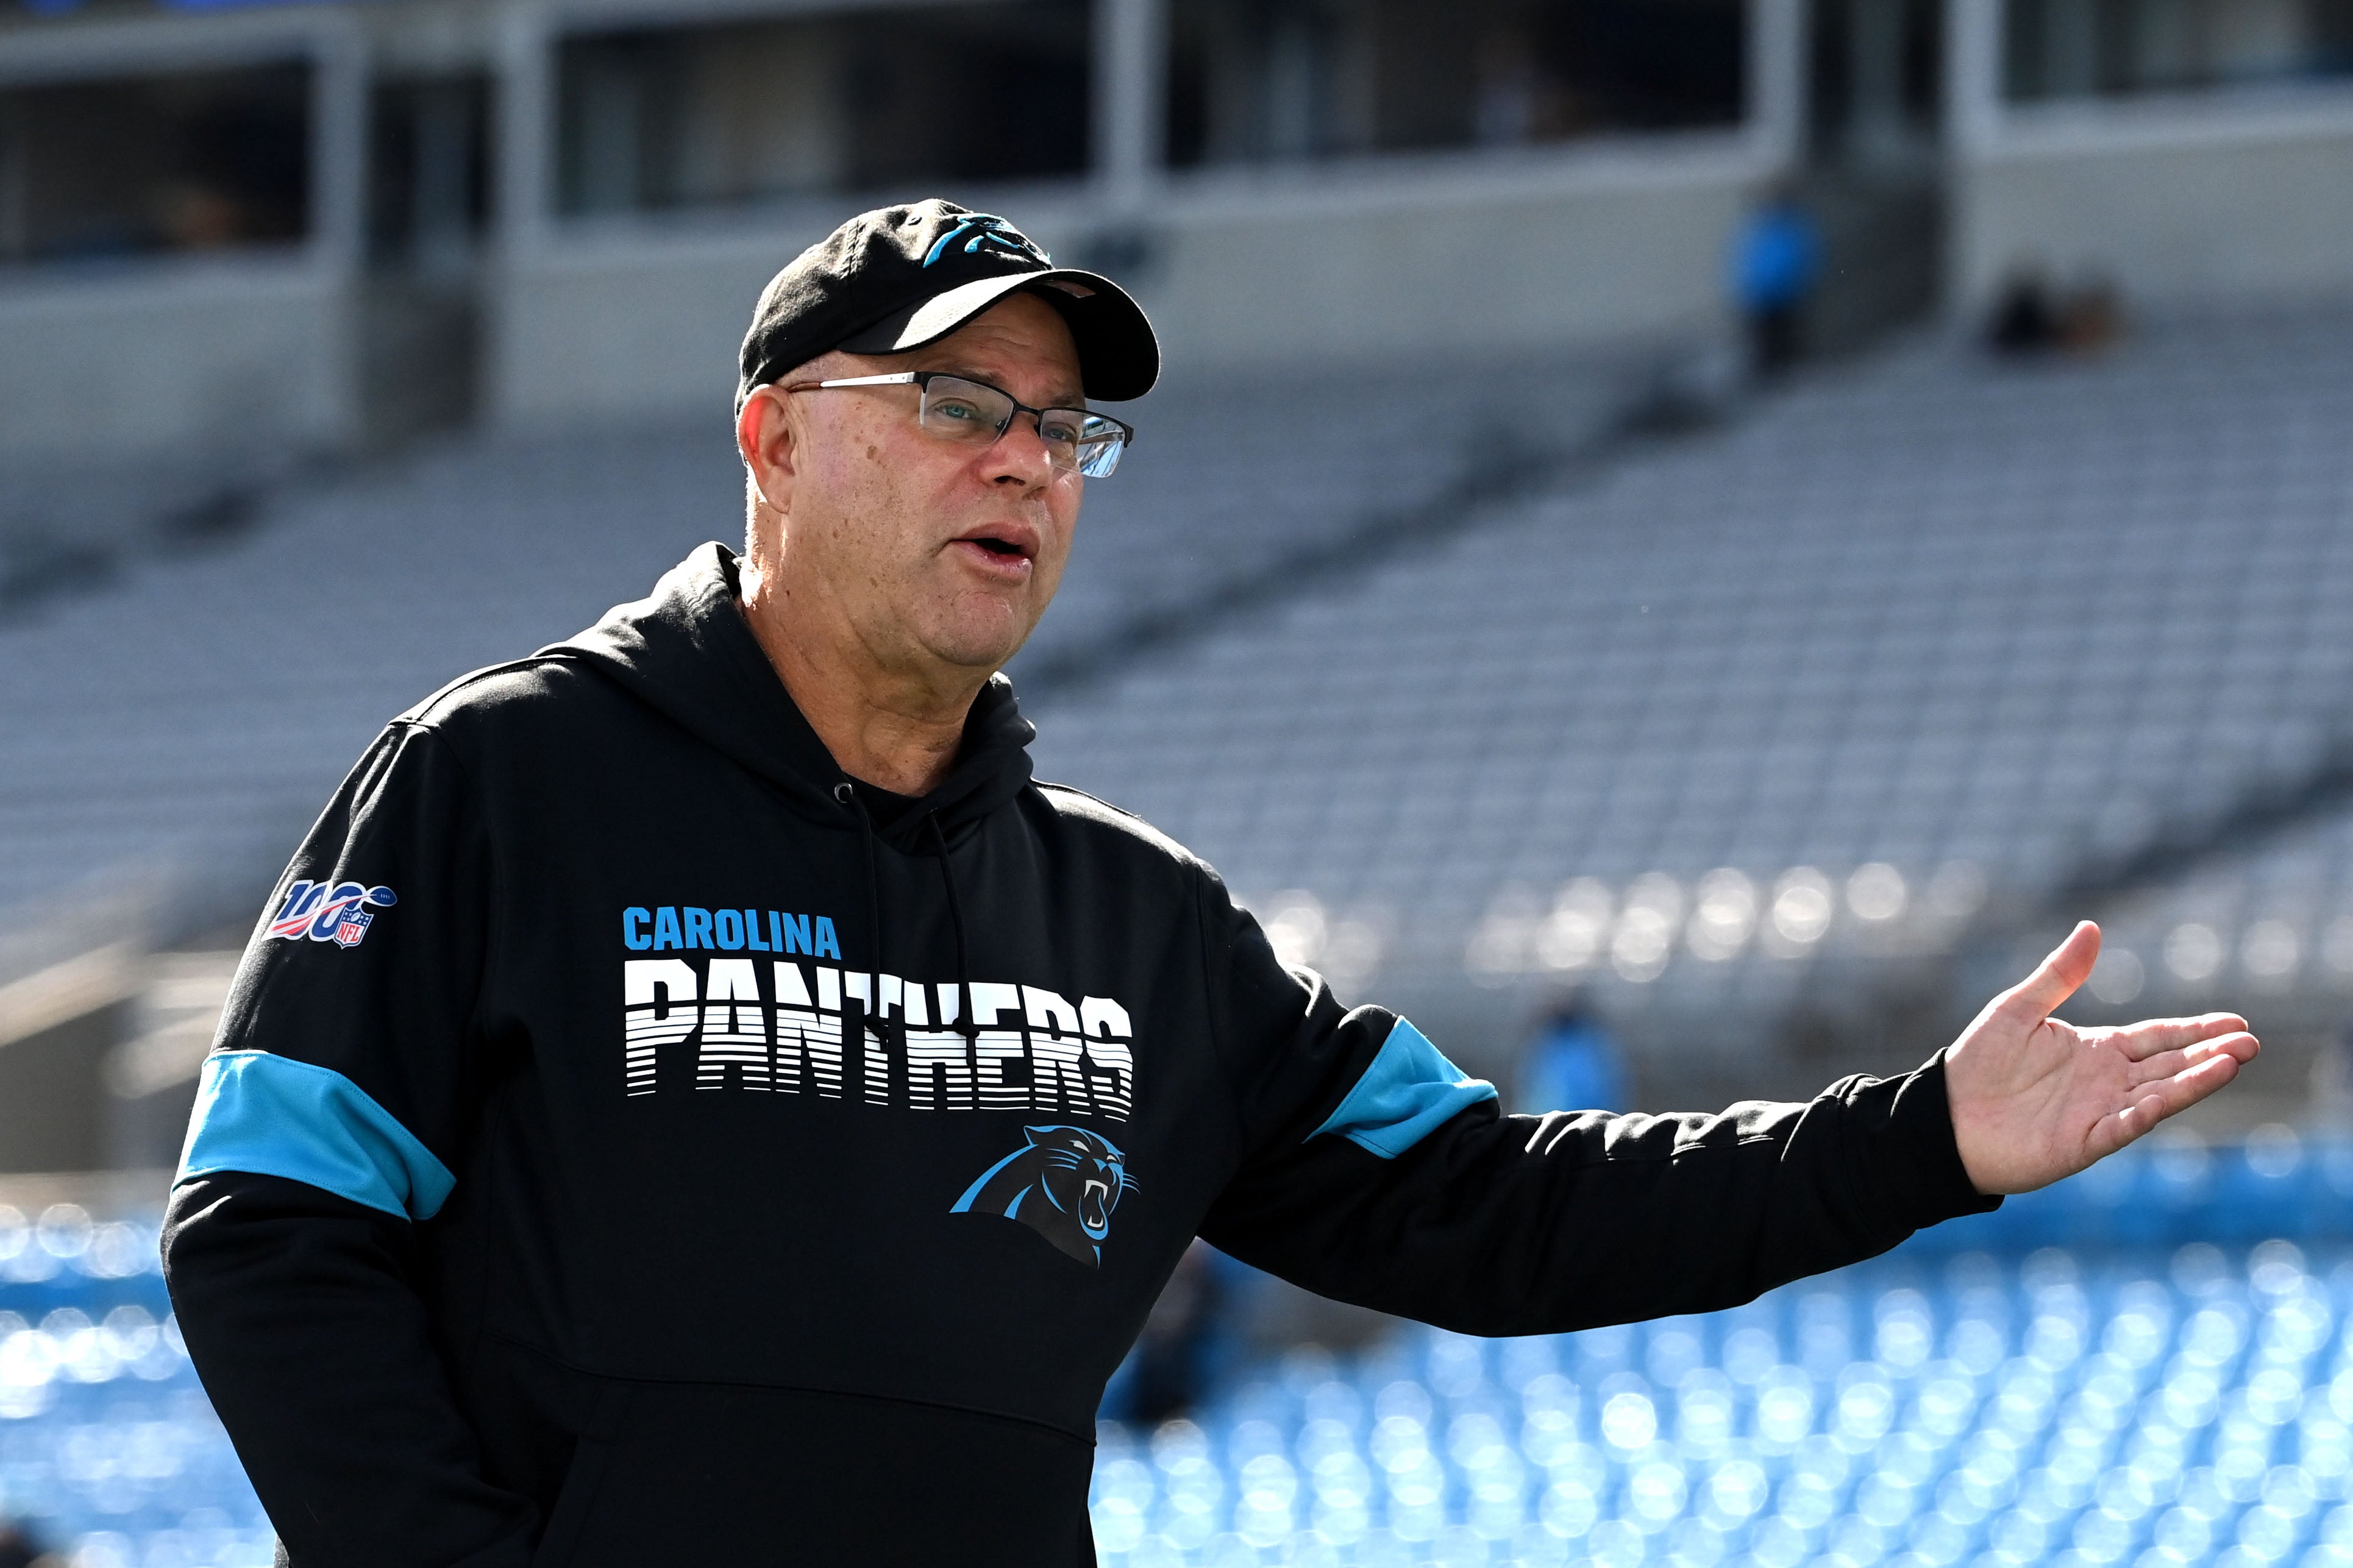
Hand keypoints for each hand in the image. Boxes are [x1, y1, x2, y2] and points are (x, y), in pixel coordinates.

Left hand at [1944, 921, 2258, 1195]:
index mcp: (2097, 1050)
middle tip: (2250, 1042)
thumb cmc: (1977, 1063)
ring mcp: (2099, 1112)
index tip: (2236, 1022)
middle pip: (2170, 1064)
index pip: (2158, 1036)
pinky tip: (2172, 1096)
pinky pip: (2123, 1124)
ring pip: (2159, 1094)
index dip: (2196, 1030)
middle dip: (2210, 1054)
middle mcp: (2107, 1081)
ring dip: (2195, 1081)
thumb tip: (2091, 927)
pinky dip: (2149, 1111)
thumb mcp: (2018, 1008)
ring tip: (2233, 1062)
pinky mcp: (2083, 1141)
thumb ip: (2059, 974)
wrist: (1944, 1117)